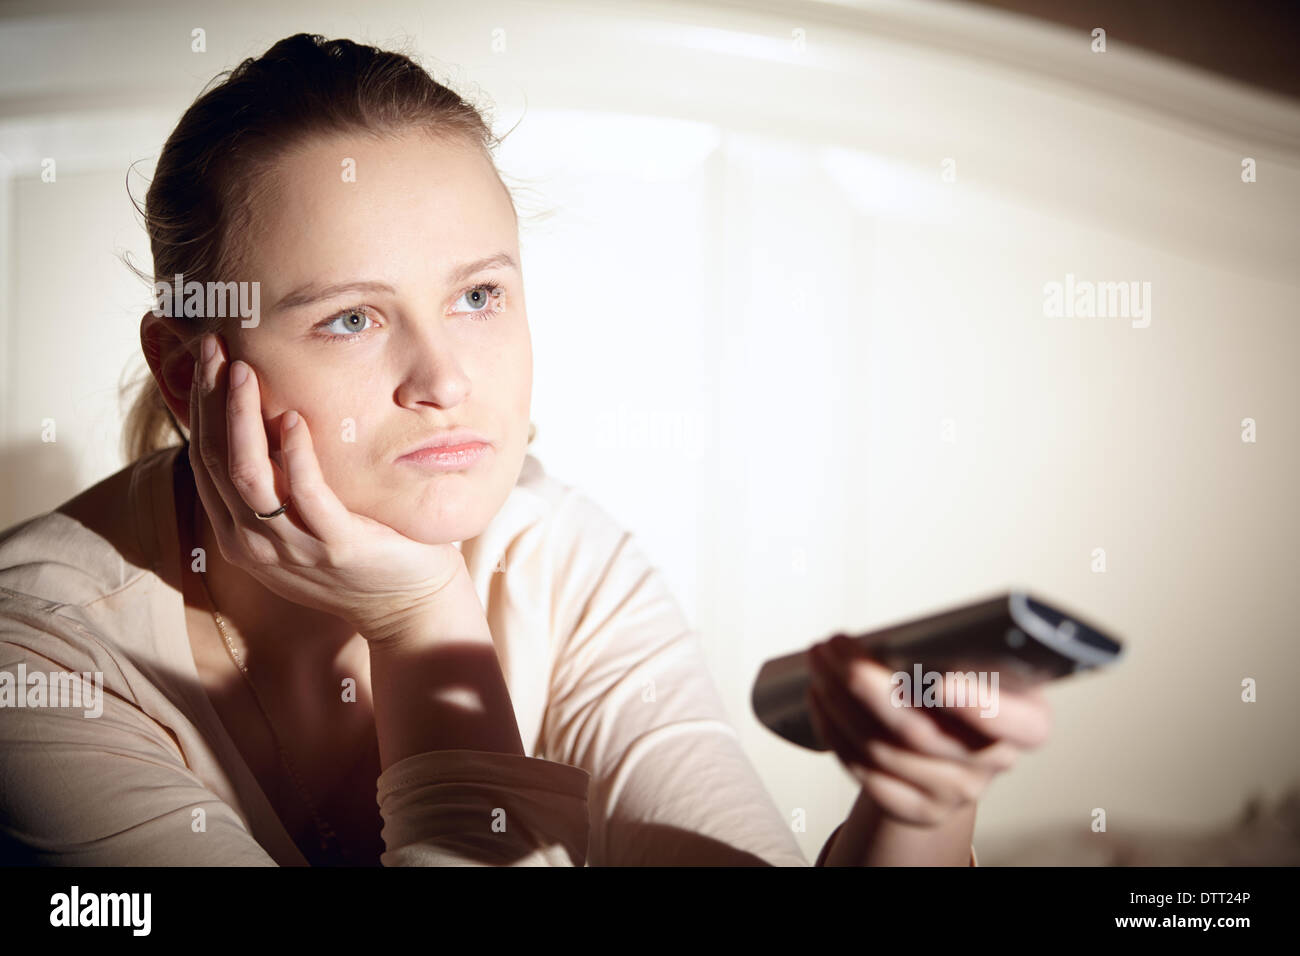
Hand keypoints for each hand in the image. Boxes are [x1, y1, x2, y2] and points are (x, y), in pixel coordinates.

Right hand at [188, 332, 468, 643]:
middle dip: (211, 399)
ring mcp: (292, 548)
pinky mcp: (335, 546)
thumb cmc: (361, 551)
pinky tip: (293, 416)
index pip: (205, 459)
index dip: (201, 406)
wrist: (408, 605)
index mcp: (240, 533)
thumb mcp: (304, 518)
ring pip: (246, 475)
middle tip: (215, 348)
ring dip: (241, 417)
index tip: (207, 358)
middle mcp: (255, 543)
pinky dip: (294, 453)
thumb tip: (268, 412)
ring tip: (244, 370)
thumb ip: (278, 479)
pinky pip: (305, 494)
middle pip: (216, 460)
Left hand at [805, 633, 1051, 826]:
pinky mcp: (918, 809)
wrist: (948, 751)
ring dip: (839, 701)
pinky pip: (866, 773)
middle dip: (867, 685)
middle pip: (923, 731)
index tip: (938, 681)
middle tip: (835, 648)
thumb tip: (890, 641)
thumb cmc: (959, 689)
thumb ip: (951, 654)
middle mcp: (995, 762)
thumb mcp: (974, 665)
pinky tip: (819, 698)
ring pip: (883, 749)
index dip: (980, 706)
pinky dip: (834, 731)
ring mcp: (956, 792)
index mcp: (1026, 720)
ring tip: (819, 662)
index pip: (1022, 725)